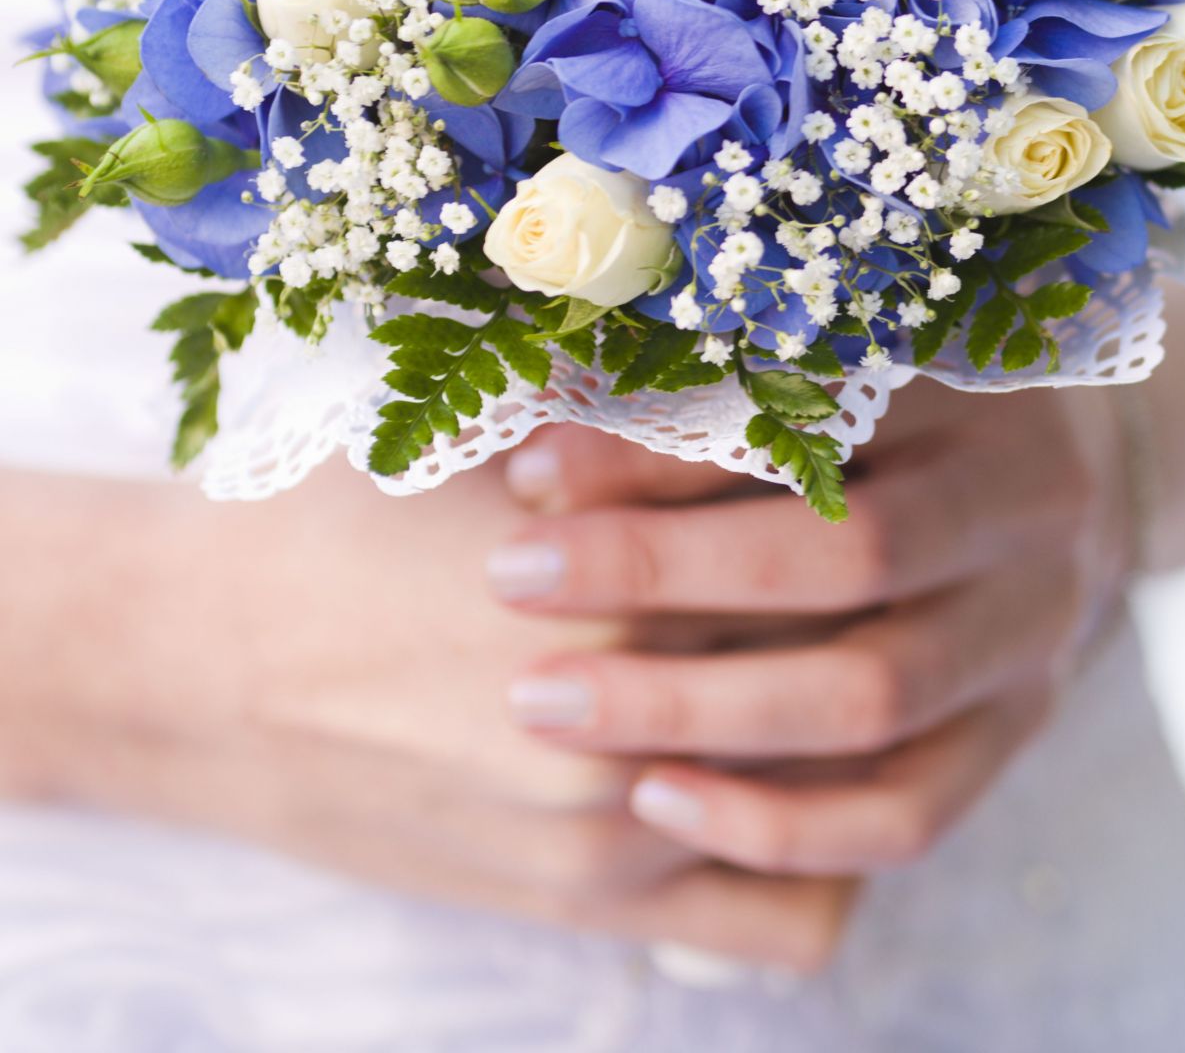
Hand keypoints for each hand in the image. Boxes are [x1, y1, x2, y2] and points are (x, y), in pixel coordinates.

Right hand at [0, 459, 854, 968]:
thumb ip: (655, 412)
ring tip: (868, 651)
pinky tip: (809, 779)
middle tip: (895, 559)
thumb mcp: (499, 430)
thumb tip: (783, 354)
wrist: (202, 666)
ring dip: (878, 729)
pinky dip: (828, 856)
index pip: (838, 550)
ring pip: (852, 793)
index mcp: (627, 588)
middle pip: (856, 667)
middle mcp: (640, 727)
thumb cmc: (349, 525)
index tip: (882, 467)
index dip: (869, 500)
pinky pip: (800, 917)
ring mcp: (628, 837)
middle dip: (890, 613)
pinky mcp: (607, 910)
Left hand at [487, 382, 1132, 876]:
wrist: (1048, 484)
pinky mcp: (1015, 732)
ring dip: (697, 709)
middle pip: (853, 557)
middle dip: (666, 574)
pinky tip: (657, 802)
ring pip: (874, 698)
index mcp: (981, 389)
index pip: (821, 416)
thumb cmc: (886, 406)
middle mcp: (1029, 512)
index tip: (528, 473)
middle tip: (513, 586)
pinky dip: (778, 825)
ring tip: (548, 703)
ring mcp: (1034, 634)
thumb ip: (701, 384)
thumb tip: (537, 437)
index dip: (668, 450)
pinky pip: (906, 813)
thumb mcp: (818, 362)